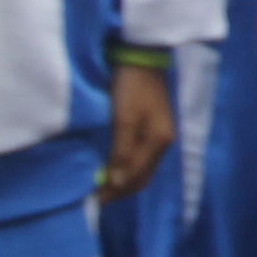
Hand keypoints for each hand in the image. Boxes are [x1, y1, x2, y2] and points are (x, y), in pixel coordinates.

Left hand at [99, 60, 175, 200]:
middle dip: (120, 190)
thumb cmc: (131, 86)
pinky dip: (126, 167)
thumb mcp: (124, 118)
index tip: (93, 200)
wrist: (141, 56)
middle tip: (95, 198)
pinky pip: (140, 157)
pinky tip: (113, 167)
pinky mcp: (153, 128)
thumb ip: (122, 151)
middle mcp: (163, 142)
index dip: (115, 191)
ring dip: (123, 180)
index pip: (137, 177)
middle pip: (142, 177)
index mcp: (159, 141)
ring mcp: (160, 135)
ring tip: (101, 186)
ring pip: (142, 169)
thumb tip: (117, 182)